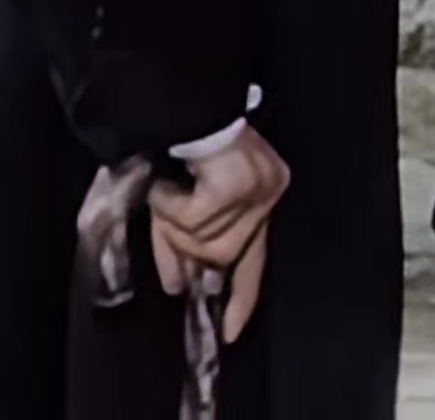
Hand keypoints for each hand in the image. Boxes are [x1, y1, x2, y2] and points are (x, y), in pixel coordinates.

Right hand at [147, 125, 289, 346]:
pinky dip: (170, 206)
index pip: (256, 260)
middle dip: (184, 246)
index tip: (230, 331)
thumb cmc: (180, 149)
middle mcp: (268, 194)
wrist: (183, 103)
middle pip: (222, 254)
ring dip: (173, 222)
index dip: (242, 297)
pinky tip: (169, 183)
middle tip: (167, 223)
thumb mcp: (180, 205)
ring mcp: (257, 189)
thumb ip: (182, 245)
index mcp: (261, 199)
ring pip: (205, 241)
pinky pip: (193, 219)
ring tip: (168, 190)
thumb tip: (182, 285)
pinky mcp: (237, 185)